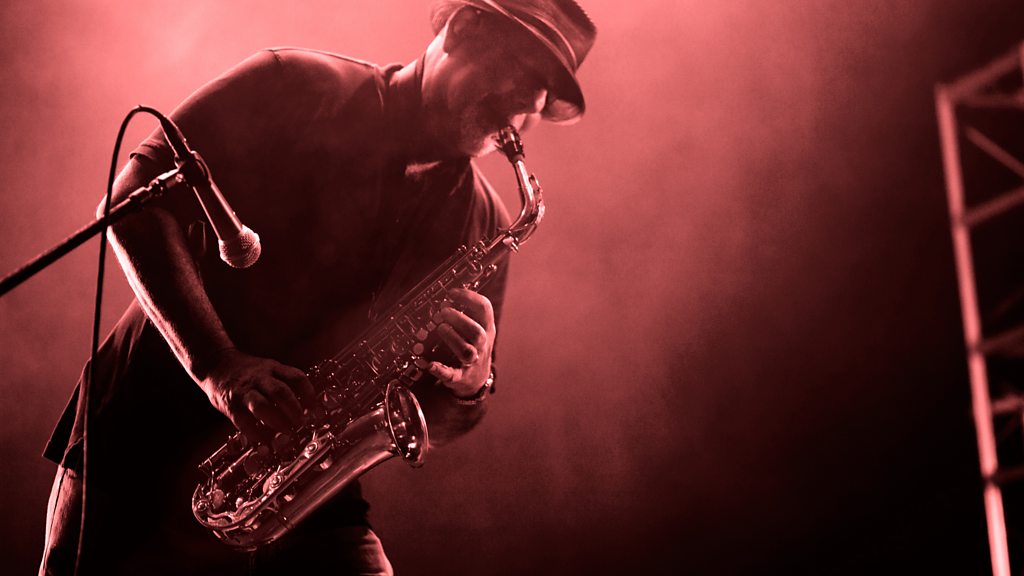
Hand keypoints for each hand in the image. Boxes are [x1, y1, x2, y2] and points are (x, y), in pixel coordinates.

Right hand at [199, 348, 314, 441]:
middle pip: (281, 392)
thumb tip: (307, 405)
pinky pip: (244, 421)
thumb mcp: (269, 370)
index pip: (296, 377)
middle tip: (301, 422)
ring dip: (277, 421)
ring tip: (287, 432)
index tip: (313, 407)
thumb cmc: (248, 372)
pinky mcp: (231, 405)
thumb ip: (284, 383)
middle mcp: (260, 378)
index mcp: (273, 369)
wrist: (216, 364)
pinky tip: (265, 439)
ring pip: (262, 406)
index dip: (308, 393)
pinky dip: (256, 433)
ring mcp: (244, 392)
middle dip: (294, 410)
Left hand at [423, 288, 495, 397]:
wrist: (477, 378)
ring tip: (440, 328)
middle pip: (477, 332)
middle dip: (460, 320)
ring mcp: (472, 362)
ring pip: (467, 351)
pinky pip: (452, 375)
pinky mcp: (460, 377)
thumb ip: (467, 312)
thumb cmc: (475, 346)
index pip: (484, 309)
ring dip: (452, 338)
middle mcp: (482, 345)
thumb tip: (447, 296)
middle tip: (443, 311)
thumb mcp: (479, 327)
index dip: (469, 297)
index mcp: (487, 328)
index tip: (452, 293)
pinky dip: (441, 370)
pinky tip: (430, 365)